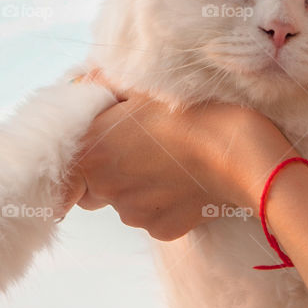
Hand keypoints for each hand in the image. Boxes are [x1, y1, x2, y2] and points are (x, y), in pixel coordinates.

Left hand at [62, 84, 289, 241]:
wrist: (240, 153)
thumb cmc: (191, 112)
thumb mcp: (145, 86)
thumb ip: (106, 84)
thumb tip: (86, 77)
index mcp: (93, 151)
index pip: (68, 166)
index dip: (84, 156)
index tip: (104, 144)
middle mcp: (106, 188)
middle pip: (95, 185)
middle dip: (113, 169)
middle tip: (144, 145)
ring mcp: (134, 214)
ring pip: (126, 202)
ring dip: (140, 186)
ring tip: (171, 161)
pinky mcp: (162, 230)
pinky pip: (154, 217)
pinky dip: (165, 203)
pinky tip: (186, 180)